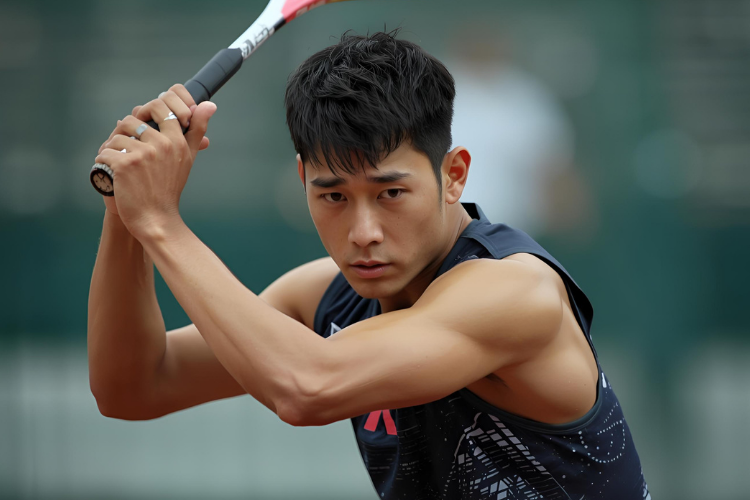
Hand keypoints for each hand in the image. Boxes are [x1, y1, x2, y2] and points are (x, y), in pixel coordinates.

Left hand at [94, 84, 216, 236]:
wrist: (157, 219)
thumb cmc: (169, 188)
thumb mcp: (187, 157)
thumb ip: (197, 129)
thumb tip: (210, 104)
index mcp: (177, 140)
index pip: (163, 105)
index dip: (149, 109)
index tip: (145, 123)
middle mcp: (162, 144)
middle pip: (133, 118)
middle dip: (126, 131)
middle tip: (127, 147)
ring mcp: (143, 154)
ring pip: (116, 137)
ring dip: (114, 150)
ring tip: (120, 164)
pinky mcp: (124, 165)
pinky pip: (105, 152)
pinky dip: (104, 163)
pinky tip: (112, 174)